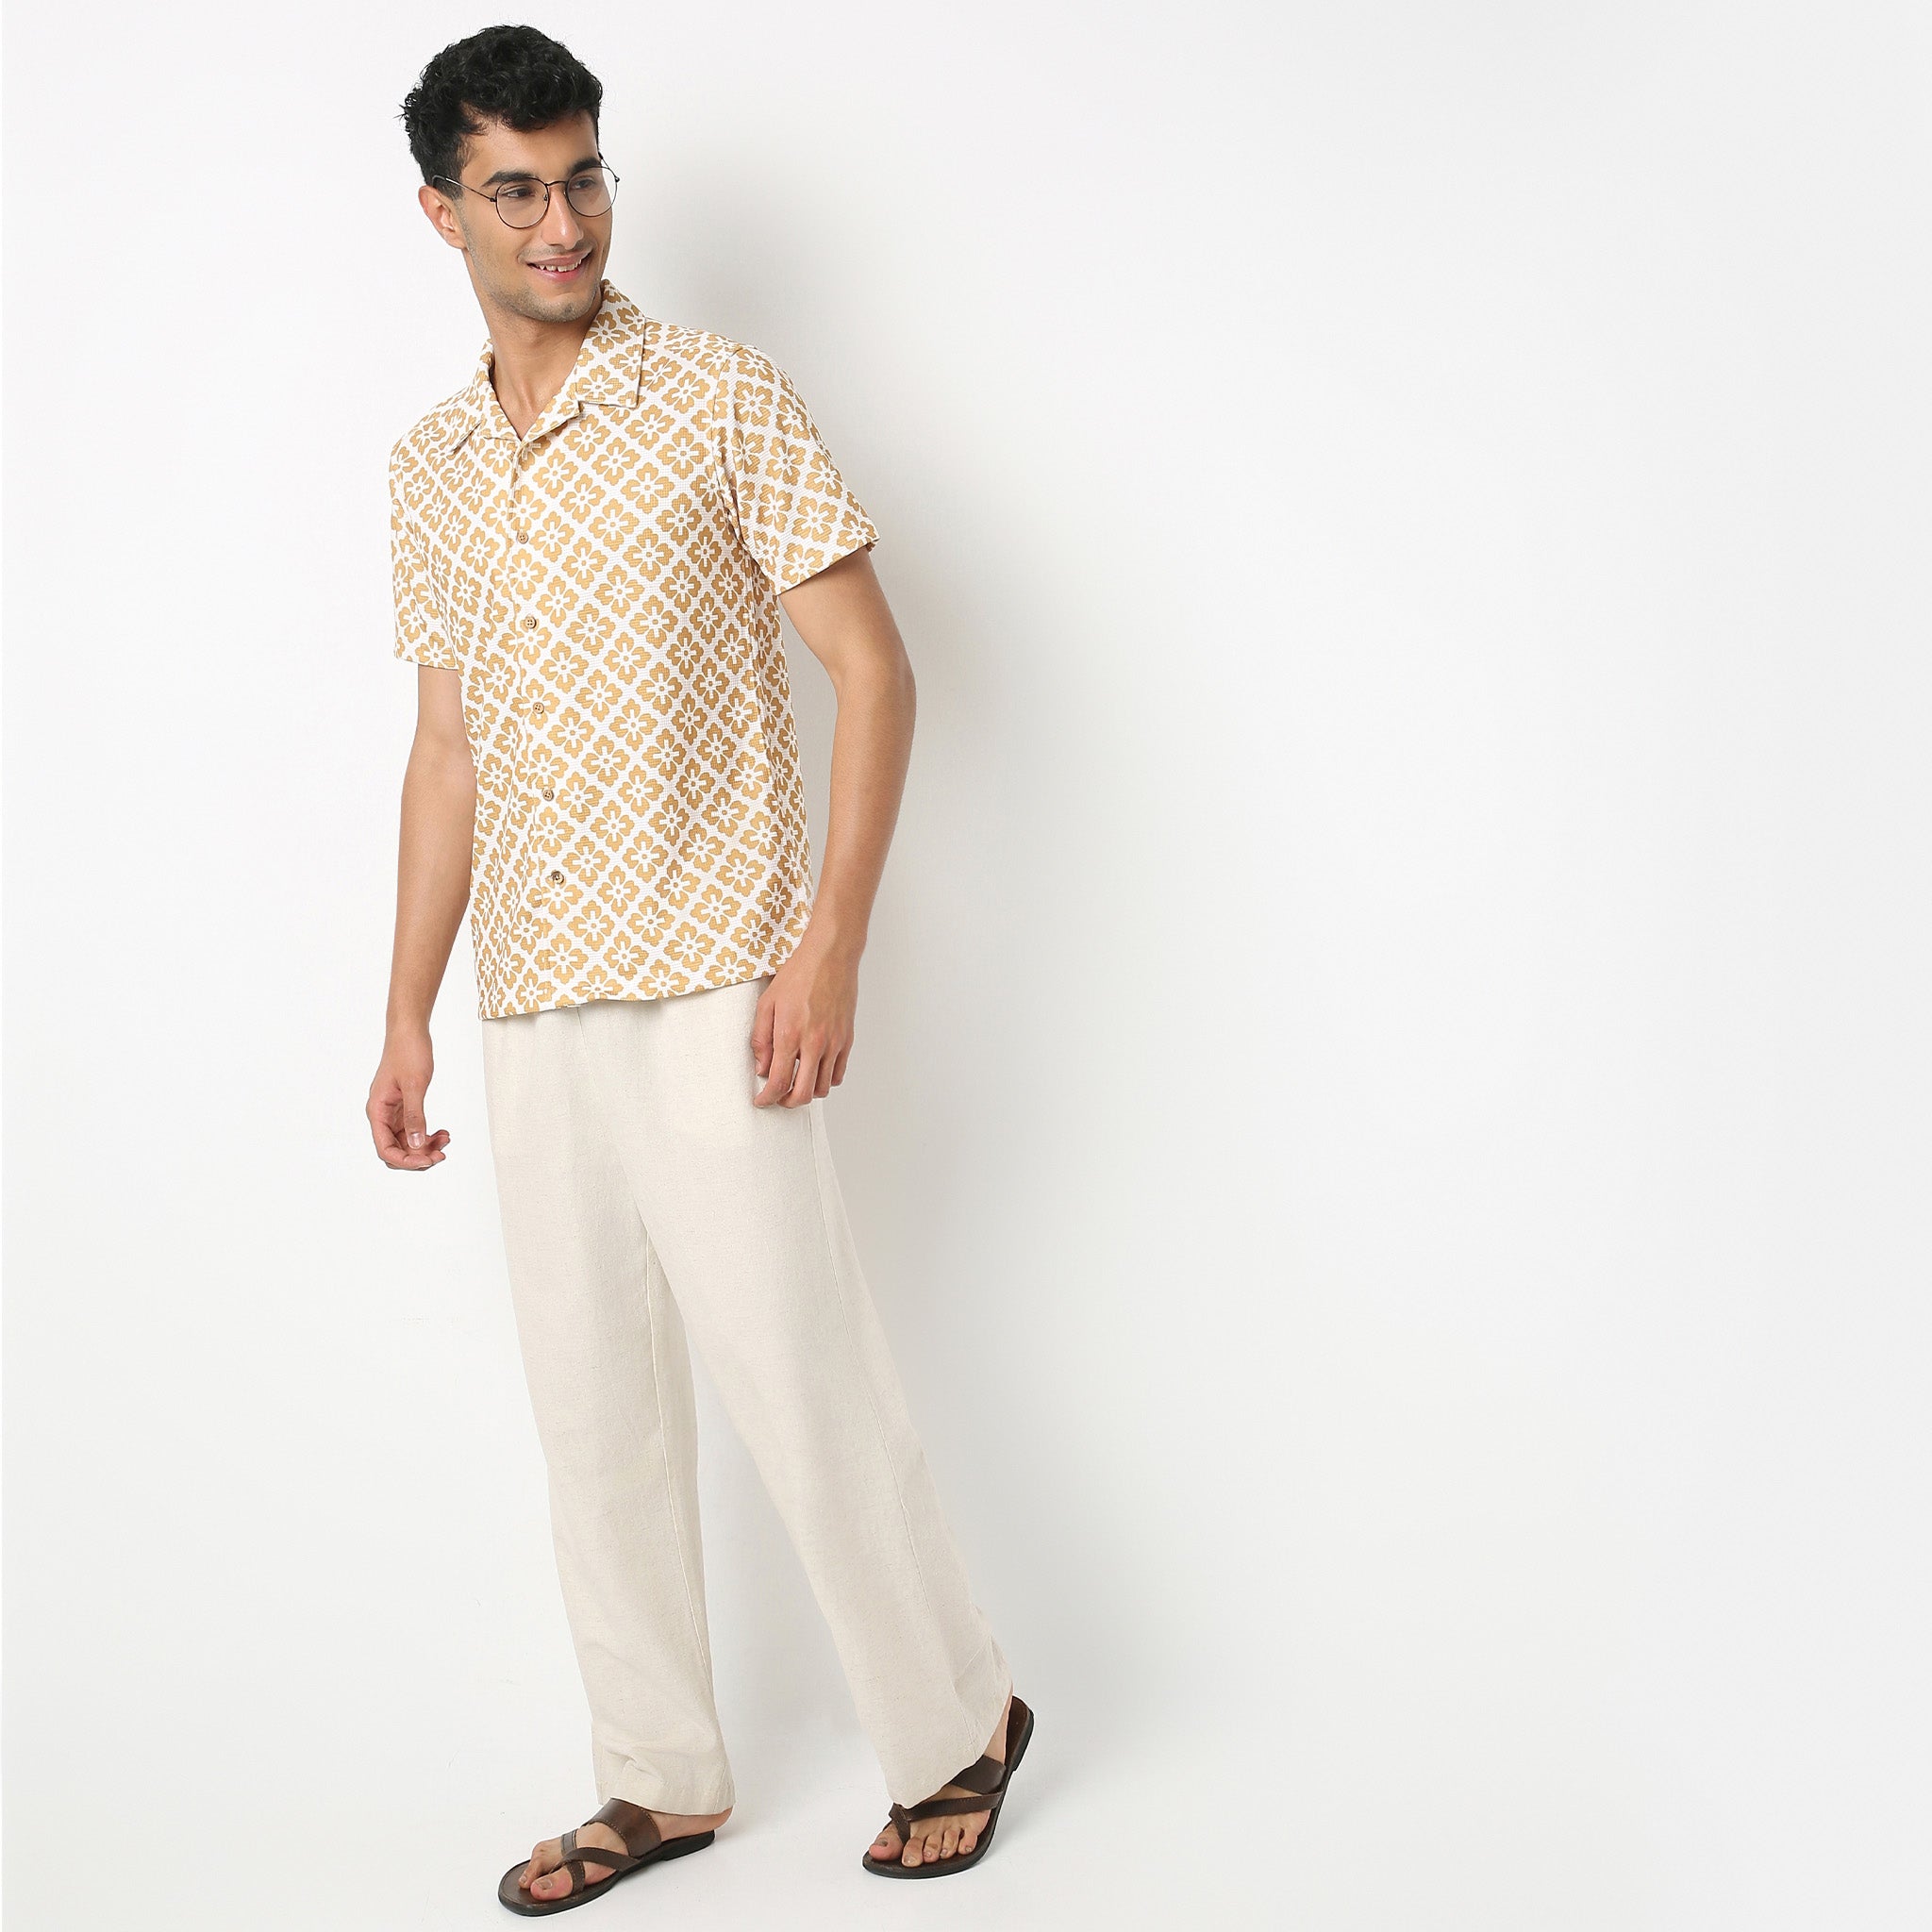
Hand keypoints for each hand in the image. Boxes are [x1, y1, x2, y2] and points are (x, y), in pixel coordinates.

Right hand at [368, 1024, 452, 1167]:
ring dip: (425, 1146)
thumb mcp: (414, 1085)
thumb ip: (415, 1116)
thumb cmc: (408, 1051)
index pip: (385, 1149)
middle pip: (396, 1149)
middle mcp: (382, 1114)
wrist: (410, 1031)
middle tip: (441, 1154)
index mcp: (377, 1110)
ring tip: (446, 1140)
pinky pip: (414, 1128)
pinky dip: (427, 1134)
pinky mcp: (404, 1106)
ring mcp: (392, 1111)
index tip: (428, 1160)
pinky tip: (443, 1132)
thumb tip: (416, 1144)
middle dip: (418, 1155)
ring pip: (407, 1141)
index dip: (406, 1160)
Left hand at [751, 931, 859, 1106]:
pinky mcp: (847, 1039)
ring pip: (823, 1088)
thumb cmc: (798, 975)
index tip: (762, 1101)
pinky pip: (838, 1074)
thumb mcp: (767, 1004)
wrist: (830, 957)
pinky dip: (826, 1080)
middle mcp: (814, 1043)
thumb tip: (762, 1068)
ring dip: (807, 1092)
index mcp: (789, 1035)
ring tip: (797, 1082)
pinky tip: (815, 1071)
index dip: (768, 1099)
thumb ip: (761, 1039)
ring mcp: (834, 1043)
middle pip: (803, 1094)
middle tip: (778, 1098)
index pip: (779, 1082)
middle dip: (787, 1103)